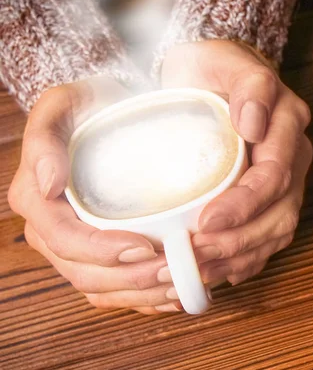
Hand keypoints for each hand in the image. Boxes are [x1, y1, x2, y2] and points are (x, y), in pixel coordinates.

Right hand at [8, 79, 182, 313]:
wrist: (113, 108)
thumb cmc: (89, 105)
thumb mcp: (61, 105)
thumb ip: (44, 139)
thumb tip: (48, 184)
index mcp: (37, 201)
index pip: (65, 240)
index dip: (102, 251)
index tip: (144, 246)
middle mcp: (53, 232)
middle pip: (87, 274)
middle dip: (132, 279)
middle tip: (176, 271)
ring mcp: (77, 248)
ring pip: (104, 290)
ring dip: (144, 295)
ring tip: (184, 286)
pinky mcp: (102, 255)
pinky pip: (118, 290)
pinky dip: (147, 299)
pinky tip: (177, 296)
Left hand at [161, 40, 312, 285]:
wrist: (205, 75)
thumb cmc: (213, 69)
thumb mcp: (228, 62)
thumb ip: (250, 86)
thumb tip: (254, 124)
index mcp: (289, 127)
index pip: (275, 176)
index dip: (245, 205)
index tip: (206, 221)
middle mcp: (293, 159)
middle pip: (279, 214)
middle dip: (239, 242)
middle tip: (196, 258)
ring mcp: (284, 182)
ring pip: (275, 233)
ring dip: (239, 258)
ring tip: (199, 273)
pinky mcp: (267, 199)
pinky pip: (265, 238)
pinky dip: (243, 261)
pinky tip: (218, 274)